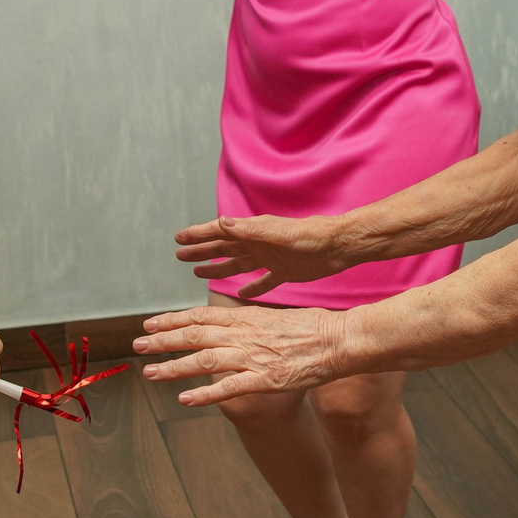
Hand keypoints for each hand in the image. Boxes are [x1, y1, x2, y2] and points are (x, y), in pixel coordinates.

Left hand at [134, 304, 348, 405]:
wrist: (340, 340)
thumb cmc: (315, 327)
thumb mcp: (276, 317)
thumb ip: (251, 323)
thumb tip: (233, 322)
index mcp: (246, 317)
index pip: (201, 316)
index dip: (172, 320)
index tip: (151, 324)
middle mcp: (244, 335)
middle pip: (195, 335)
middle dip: (163, 341)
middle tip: (137, 345)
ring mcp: (253, 357)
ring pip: (204, 360)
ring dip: (174, 367)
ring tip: (150, 372)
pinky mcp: (265, 379)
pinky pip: (229, 388)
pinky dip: (205, 394)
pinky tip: (185, 400)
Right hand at [172, 212, 352, 298]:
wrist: (338, 247)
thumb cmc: (311, 237)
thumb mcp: (278, 234)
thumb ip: (250, 230)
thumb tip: (222, 222)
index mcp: (254, 232)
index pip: (220, 233)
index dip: (198, 235)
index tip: (178, 239)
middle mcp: (259, 244)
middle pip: (223, 248)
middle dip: (201, 251)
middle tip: (180, 255)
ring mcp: (270, 259)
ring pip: (238, 265)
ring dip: (218, 268)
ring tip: (198, 273)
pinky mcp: (284, 273)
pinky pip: (263, 282)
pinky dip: (251, 288)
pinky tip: (241, 294)